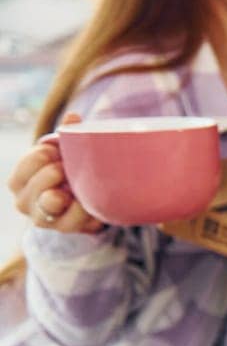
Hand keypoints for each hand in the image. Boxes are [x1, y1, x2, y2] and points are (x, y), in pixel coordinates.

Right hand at [8, 114, 105, 233]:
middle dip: (57, 172)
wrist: (77, 209)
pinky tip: (89, 199)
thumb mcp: (60, 156)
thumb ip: (65, 136)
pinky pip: (74, 217)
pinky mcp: (64, 229)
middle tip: (67, 168)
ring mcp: (43, 218)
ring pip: (51, 201)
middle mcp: (23, 201)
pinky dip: (84, 206)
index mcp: (18, 180)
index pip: (28, 162)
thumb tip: (73, 116)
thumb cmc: (64, 175)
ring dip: (68, 189)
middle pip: (40, 181)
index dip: (45, 154)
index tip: (57, 152)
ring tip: (75, 185)